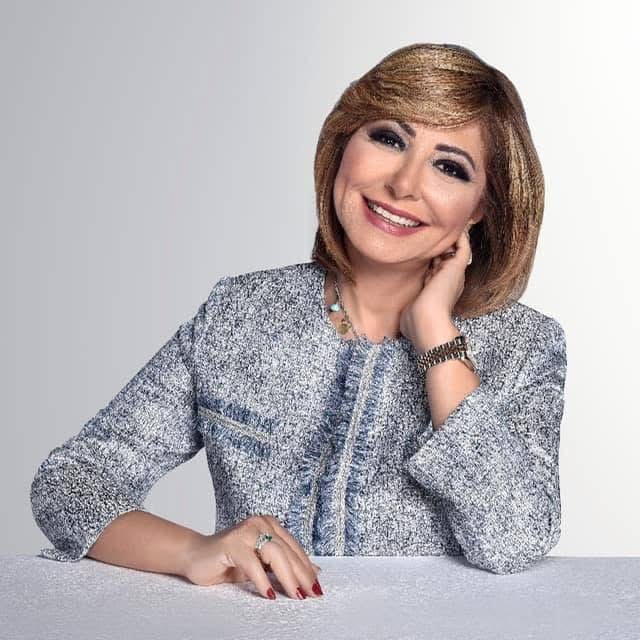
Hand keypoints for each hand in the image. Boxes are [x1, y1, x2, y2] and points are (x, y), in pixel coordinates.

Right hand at [182, 514, 322, 599]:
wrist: (195, 556)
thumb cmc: (228, 560)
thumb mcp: (261, 564)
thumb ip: (282, 565)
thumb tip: (313, 573)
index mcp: (269, 524)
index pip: (293, 547)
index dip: (306, 567)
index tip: (317, 585)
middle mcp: (259, 523)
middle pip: (287, 550)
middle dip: (302, 574)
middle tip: (311, 593)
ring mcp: (245, 531)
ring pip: (274, 554)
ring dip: (288, 577)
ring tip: (295, 595)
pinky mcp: (231, 543)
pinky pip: (252, 563)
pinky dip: (262, 581)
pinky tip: (270, 595)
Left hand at [399, 224, 472, 349]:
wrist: (426, 323)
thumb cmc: (415, 323)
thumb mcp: (408, 310)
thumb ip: (406, 304)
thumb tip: (397, 313)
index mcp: (439, 290)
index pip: (436, 268)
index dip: (428, 257)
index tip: (416, 246)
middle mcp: (450, 281)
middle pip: (446, 257)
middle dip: (438, 245)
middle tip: (429, 227)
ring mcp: (455, 274)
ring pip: (457, 250)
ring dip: (450, 237)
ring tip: (443, 221)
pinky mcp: (458, 268)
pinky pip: (463, 246)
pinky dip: (460, 236)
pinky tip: (450, 225)